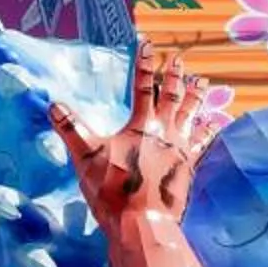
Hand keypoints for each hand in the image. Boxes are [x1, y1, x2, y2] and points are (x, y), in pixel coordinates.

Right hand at [51, 45, 218, 225]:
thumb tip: (54, 106)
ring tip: (202, 82)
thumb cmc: (112, 190)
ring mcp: (180, 148)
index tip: (147, 45)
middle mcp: (165, 131)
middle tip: (179, 60)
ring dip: (196, 97)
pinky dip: (208, 129)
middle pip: (172, 96)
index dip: (144, 65)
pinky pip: (202, 141)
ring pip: (191, 114)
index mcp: (141, 125)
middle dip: (174, 76)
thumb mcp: (86, 158)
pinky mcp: (187, 165)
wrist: (142, 222)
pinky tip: (214, 123)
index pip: (142, 87)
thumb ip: (72, 130)